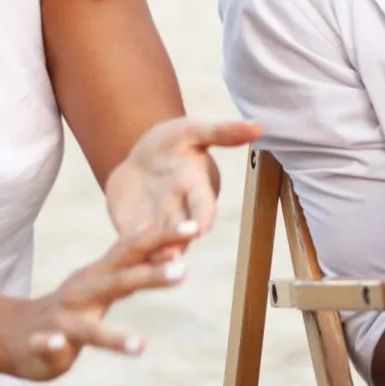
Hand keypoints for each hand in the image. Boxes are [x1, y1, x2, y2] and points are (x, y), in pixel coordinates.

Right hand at [0, 223, 192, 381]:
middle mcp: (82, 293)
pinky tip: (58, 345)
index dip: (162, 239)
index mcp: (99, 277)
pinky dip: (52, 344)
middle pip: (120, 280)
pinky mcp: (43, 343)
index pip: (134, 252)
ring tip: (140, 346)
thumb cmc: (67, 309)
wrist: (12, 332)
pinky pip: (49, 344)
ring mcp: (62, 318)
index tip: (195, 227)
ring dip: (115, 337)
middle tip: (183, 270)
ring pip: (90, 327)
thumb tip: (163, 248)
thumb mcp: (99, 285)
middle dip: (150, 275)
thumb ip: (129, 269)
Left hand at [103, 116, 262, 239]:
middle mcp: (179, 211)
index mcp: (195, 188)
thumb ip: (222, 132)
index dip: (203, 216)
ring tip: (154, 259)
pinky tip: (125, 250)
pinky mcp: (133, 229)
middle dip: (178, 241)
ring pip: (159, 243)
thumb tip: (259, 126)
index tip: (201, 227)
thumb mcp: (193, 131)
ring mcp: (157, 222)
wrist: (140, 159)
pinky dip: (131, 248)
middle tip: (175, 252)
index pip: (203, 205)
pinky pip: (133, 242)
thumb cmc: (172, 142)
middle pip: (181, 230)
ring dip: (157, 252)